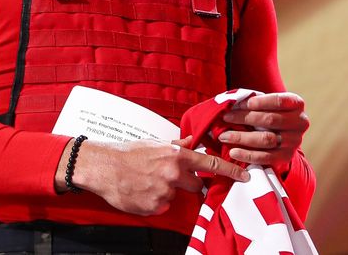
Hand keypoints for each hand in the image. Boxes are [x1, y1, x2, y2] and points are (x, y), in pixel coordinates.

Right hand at [56, 138, 248, 215]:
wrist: (103, 168)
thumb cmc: (127, 153)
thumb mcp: (154, 144)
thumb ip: (176, 145)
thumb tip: (191, 140)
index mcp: (176, 157)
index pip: (210, 165)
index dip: (230, 171)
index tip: (244, 176)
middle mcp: (173, 175)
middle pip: (196, 185)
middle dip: (187, 183)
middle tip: (166, 176)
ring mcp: (164, 193)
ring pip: (176, 196)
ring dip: (166, 191)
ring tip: (146, 182)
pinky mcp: (155, 207)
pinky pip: (162, 206)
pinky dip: (154, 201)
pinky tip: (141, 191)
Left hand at [217, 92, 308, 167]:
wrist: (281, 133)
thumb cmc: (269, 112)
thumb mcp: (267, 103)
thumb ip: (254, 101)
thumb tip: (230, 101)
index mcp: (296, 103)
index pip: (279, 101)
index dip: (260, 102)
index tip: (241, 104)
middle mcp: (300, 122)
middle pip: (271, 120)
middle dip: (245, 118)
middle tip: (226, 117)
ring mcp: (295, 141)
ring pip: (267, 139)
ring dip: (242, 137)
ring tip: (224, 136)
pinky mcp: (287, 156)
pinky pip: (266, 157)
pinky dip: (248, 155)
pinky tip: (233, 152)